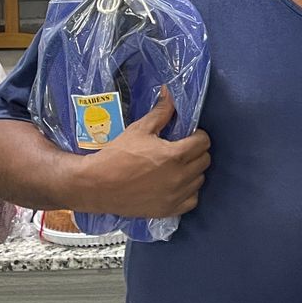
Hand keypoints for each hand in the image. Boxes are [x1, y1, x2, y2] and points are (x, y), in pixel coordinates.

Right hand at [74, 89, 209, 217]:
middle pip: (205, 161)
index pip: (204, 142)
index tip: (188, 136)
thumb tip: (169, 92)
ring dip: (193, 172)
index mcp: (174, 155)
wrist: (96, 185)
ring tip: (177, 167)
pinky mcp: (168, 210)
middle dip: (196, 152)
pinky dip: (188, 192)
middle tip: (182, 149)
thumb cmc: (117, 155)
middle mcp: (179, 176)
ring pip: (200, 180)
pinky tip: (176, 185)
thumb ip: (161, 112)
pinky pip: (192, 200)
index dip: (198, 135)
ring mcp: (175, 195)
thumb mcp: (139, 130)